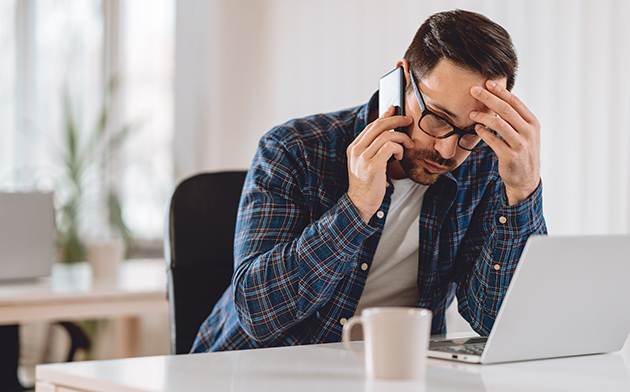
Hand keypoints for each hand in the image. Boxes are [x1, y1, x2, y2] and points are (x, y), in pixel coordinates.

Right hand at [347, 106, 413, 222]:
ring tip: (407, 146)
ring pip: (386, 135)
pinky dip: (399, 148)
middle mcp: (356, 150)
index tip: (395, 110)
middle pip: (378, 126)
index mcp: (354, 147)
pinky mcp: (373, 166)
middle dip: (396, 120)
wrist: (359, 203)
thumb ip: (373, 148)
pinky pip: (389, 147)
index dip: (385, 116)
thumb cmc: (367, 184)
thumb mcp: (366, 163)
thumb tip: (388, 131)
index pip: (371, 125)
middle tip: (409, 121)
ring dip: (401, 138)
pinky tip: (400, 155)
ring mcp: (363, 157)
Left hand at [470, 80, 540, 204]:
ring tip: (471, 113)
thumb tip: (498, 99)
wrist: (526, 178)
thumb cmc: (522, 151)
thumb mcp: (525, 133)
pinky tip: (476, 128)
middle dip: (488, 98)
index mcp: (533, 122)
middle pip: (505, 109)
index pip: (515, 102)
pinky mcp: (510, 156)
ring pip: (498, 123)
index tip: (487, 82)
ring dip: (483, 116)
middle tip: (473, 90)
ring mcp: (520, 144)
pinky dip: (483, 132)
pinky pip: (493, 140)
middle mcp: (529, 132)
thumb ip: (515, 118)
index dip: (500, 91)